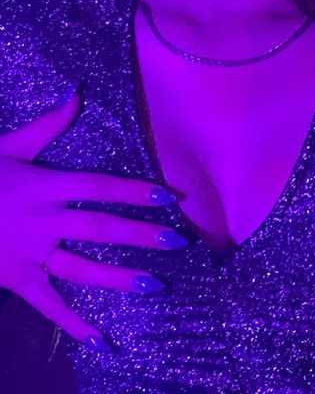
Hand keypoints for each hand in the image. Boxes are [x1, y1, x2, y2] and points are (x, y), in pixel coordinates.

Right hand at [0, 93, 187, 350]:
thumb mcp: (6, 147)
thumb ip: (46, 125)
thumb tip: (77, 93)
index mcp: (42, 186)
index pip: (98, 187)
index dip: (135, 192)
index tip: (169, 197)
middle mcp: (40, 221)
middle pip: (99, 227)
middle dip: (140, 235)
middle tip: (178, 242)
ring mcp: (27, 254)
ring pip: (80, 268)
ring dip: (118, 278)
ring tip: (155, 285)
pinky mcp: (15, 280)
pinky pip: (47, 305)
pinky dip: (73, 323)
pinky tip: (101, 340)